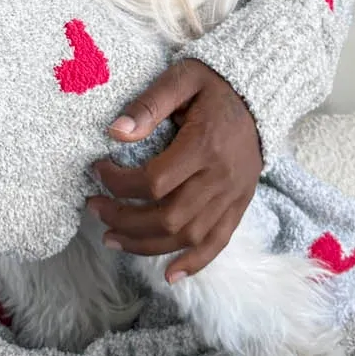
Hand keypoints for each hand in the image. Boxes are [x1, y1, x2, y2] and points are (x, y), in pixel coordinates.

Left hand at [87, 59, 262, 281]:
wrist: (260, 95)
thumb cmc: (215, 84)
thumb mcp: (182, 79)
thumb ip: (149, 105)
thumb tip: (115, 132)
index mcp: (204, 145)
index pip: (154, 182)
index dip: (118, 184)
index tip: (98, 171)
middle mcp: (220, 178)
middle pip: (168, 217)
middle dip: (124, 219)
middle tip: (95, 209)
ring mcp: (233, 196)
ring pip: (187, 236)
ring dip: (146, 245)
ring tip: (111, 238)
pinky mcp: (239, 205)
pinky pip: (217, 243)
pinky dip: (194, 264)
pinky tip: (169, 276)